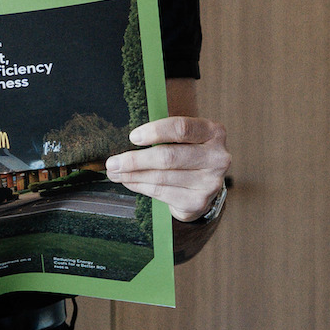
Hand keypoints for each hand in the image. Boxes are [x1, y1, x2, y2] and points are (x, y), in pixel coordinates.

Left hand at [106, 115, 229, 219]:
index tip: (132, 137)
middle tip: (112, 162)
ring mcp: (209, 182)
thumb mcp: (185, 138)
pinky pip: (161, 192)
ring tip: (115, 172)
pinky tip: (129, 182)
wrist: (205, 186)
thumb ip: (165, 135)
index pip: (182, 128)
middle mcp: (217, 157)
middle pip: (169, 157)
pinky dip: (140, 186)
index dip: (155, 132)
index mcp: (213, 132)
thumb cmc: (188, 154)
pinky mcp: (198, 202)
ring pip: (161, 177)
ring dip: (132, 175)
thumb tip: (126, 140)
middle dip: (135, 160)